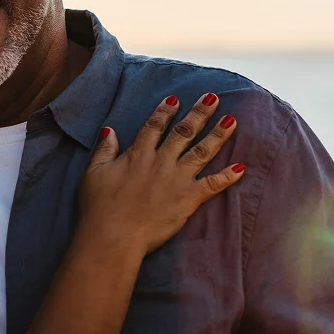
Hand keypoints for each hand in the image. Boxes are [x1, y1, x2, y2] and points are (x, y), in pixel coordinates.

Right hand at [80, 93, 243, 254]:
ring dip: (218, 135)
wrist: (113, 235)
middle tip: (212, 98)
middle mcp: (161, 162)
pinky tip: (240, 168)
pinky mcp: (188, 199)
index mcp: (138, 155)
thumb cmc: (99, 206)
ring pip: (202, 151)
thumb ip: (104, 150)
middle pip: (183, 132)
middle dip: (199, 113)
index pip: (154, 126)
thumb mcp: (93, 173)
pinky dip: (227, 177)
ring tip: (232, 120)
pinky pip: (212, 185)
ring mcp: (177, 180)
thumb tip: (109, 130)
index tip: (175, 98)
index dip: (165, 111)